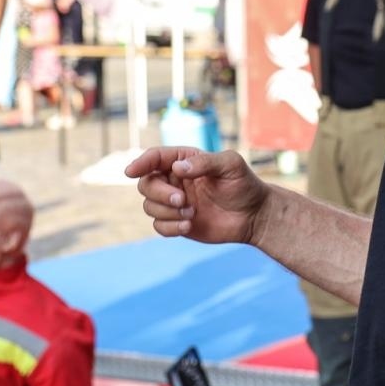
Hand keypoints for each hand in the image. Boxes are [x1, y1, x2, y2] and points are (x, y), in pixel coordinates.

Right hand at [125, 147, 268, 244]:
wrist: (253, 215)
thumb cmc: (244, 184)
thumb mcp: (230, 165)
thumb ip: (205, 163)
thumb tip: (177, 168)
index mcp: (183, 160)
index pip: (155, 158)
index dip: (141, 163)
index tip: (131, 172)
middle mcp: (174, 179)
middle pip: (146, 184)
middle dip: (159, 193)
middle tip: (182, 200)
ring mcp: (173, 202)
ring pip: (149, 206)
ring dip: (167, 212)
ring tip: (192, 213)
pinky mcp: (176, 222)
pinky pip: (159, 226)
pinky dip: (170, 227)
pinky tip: (189, 226)